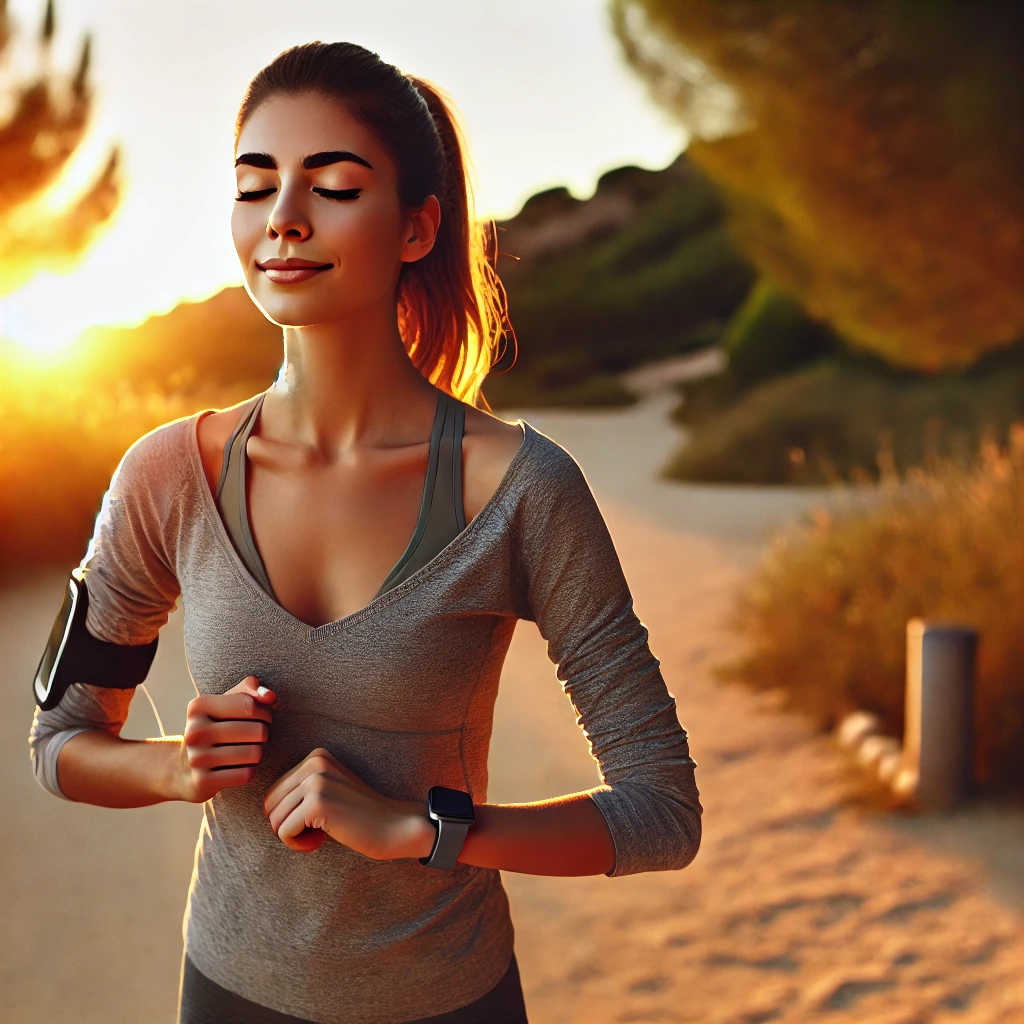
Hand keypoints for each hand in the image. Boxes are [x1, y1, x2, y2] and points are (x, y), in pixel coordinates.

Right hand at [175, 675, 275, 803]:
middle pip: (257, 731)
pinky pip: (246, 774)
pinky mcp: (202, 782)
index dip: (265, 712)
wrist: (182, 768)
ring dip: (258, 753)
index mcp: (199, 706)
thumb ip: (249, 690)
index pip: (250, 705)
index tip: (262, 716)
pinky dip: (249, 770)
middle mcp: (194, 731)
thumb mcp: (225, 703)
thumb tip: (270, 696)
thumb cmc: (214, 728)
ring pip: (255, 753)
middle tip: (255, 736)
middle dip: (264, 733)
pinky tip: (238, 767)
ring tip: (248, 751)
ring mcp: (196, 758)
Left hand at [262, 747, 434, 857]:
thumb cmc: (358, 815)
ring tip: (321, 834)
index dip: (291, 814)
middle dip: (288, 825)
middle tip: (317, 830)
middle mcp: (314, 763)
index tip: (318, 819)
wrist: (393, 826)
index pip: (274, 793)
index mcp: (316, 756)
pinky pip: (284, 832)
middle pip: (270, 806)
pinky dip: (299, 844)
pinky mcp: (316, 803)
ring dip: (295, 836)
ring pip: (275, 820)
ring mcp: (315, 781)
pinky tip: (322, 840)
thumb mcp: (329, 789)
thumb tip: (264, 806)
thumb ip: (301, 789)